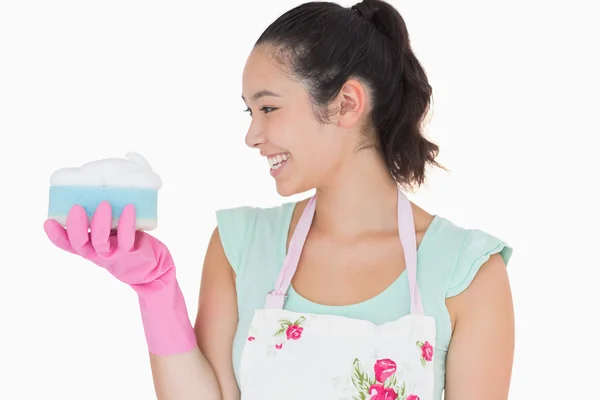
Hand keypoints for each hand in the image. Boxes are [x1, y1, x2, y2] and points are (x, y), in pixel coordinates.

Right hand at [43, 200, 196, 354]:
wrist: (156, 269)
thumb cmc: (134, 246)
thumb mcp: (116, 233)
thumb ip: (108, 220)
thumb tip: (102, 192)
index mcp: (92, 248)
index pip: (69, 245)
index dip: (56, 236)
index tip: (48, 222)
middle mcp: (99, 253)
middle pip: (79, 244)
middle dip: (74, 227)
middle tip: (76, 208)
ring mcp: (115, 255)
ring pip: (99, 243)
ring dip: (99, 224)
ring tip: (103, 205)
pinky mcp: (131, 253)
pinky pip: (126, 239)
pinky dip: (126, 223)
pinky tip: (128, 208)